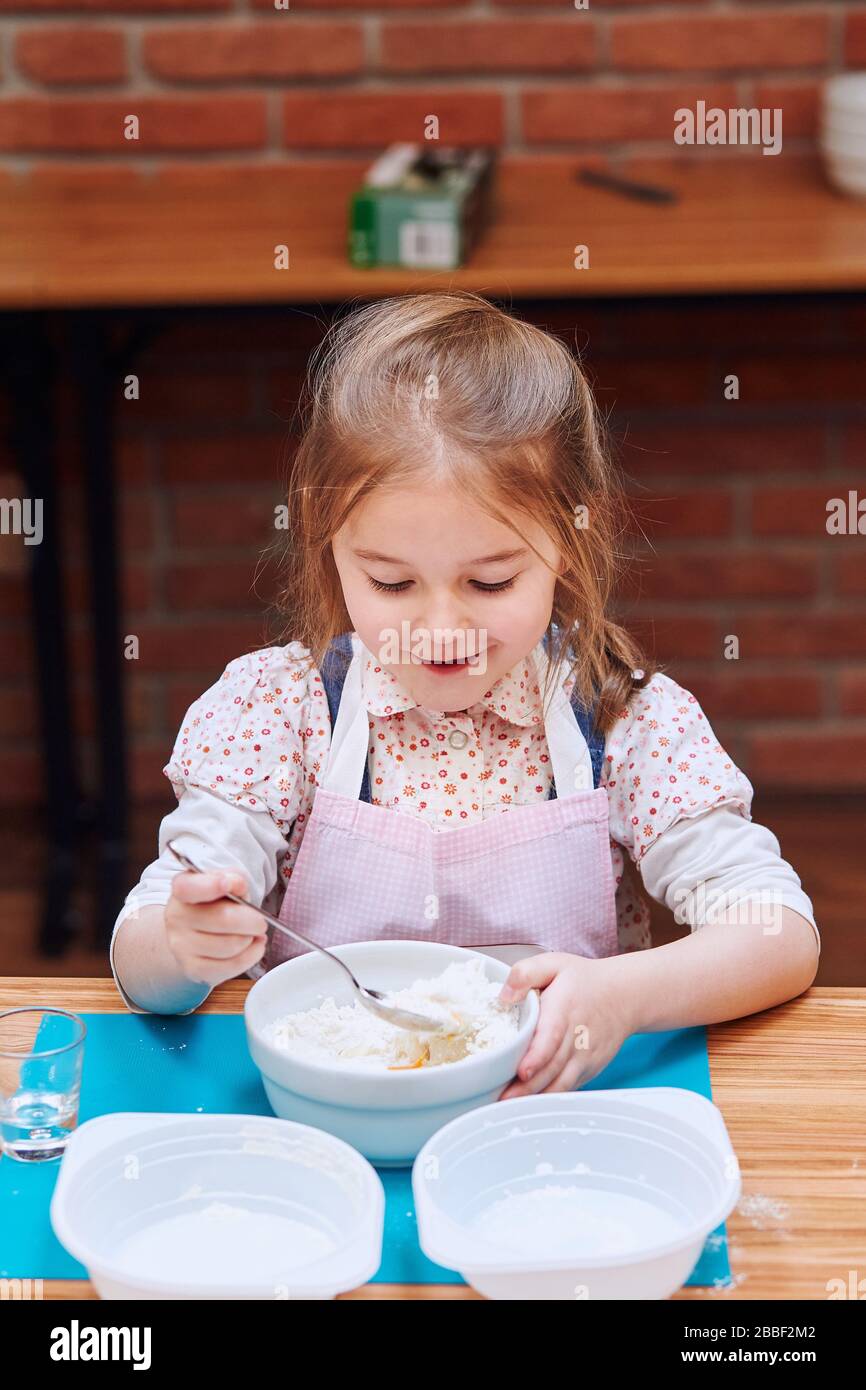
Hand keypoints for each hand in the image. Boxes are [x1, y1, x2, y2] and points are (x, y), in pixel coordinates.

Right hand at [165, 869, 267, 987]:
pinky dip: (250, 956)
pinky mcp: (192, 968)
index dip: (210, 885)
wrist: (198, 931)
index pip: (189, 887)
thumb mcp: (226, 882)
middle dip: (253, 921)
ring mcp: (181, 945)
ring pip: (232, 945)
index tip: (227, 883)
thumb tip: (236, 885)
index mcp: (182, 888)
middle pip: (224, 920)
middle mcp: (176, 917)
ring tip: (252, 934)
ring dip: (251, 939)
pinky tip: (251, 946)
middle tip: (260, 921)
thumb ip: (233, 879)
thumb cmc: (216, 903)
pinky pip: (231, 966)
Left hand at [496, 953, 631, 1099]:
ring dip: (536, 1097)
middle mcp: (577, 1038)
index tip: (521, 1071)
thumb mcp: (555, 964)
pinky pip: (568, 1088)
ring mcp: (585, 1058)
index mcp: (564, 1010)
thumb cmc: (585, 981)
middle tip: (502, 1099)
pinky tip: (529, 1103)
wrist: (625, 996)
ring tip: (510, 1107)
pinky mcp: (589, 1070)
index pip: (551, 1038)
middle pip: (552, 1068)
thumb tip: (504, 996)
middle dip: (526, 1087)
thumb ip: (526, 974)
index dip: (537, 1057)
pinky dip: (549, 1098)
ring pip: (560, 1084)